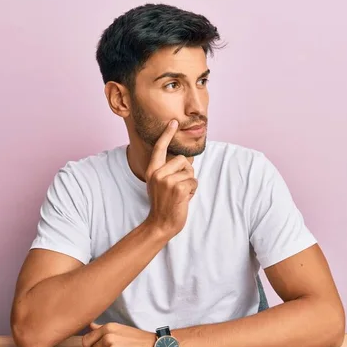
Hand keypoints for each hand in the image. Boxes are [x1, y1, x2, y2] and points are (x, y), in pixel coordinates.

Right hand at [145, 120, 197, 237]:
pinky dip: (193, 190)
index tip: (173, 122)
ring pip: (190, 171)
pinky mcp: (178, 188)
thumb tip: (186, 159)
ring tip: (180, 194)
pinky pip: (194, 181)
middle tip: (179, 187)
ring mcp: (167, 181)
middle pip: (182, 159)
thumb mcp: (159, 184)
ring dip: (190, 183)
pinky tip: (184, 199)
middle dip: (186, 171)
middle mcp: (157, 173)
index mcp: (152, 171)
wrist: (161, 223)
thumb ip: (168, 171)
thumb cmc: (164, 204)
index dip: (167, 134)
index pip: (160, 148)